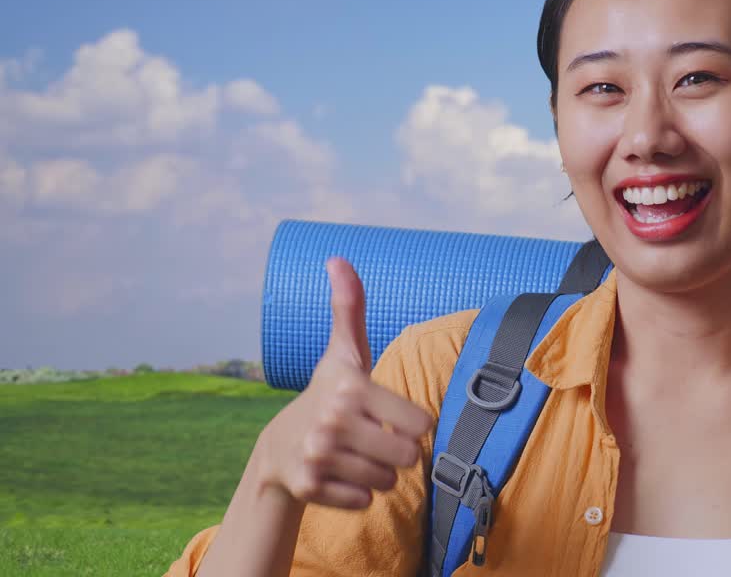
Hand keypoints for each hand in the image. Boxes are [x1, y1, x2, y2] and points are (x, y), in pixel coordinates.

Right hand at [254, 257, 433, 508]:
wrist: (278, 448)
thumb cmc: (327, 394)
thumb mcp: (343, 353)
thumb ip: (350, 308)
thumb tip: (337, 259)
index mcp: (351, 387)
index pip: (421, 423)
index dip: (410, 424)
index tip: (387, 415)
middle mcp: (332, 420)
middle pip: (409, 457)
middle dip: (398, 454)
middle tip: (372, 440)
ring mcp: (319, 455)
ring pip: (387, 482)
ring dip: (379, 474)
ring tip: (355, 456)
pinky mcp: (309, 488)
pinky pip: (364, 501)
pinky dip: (358, 494)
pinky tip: (340, 476)